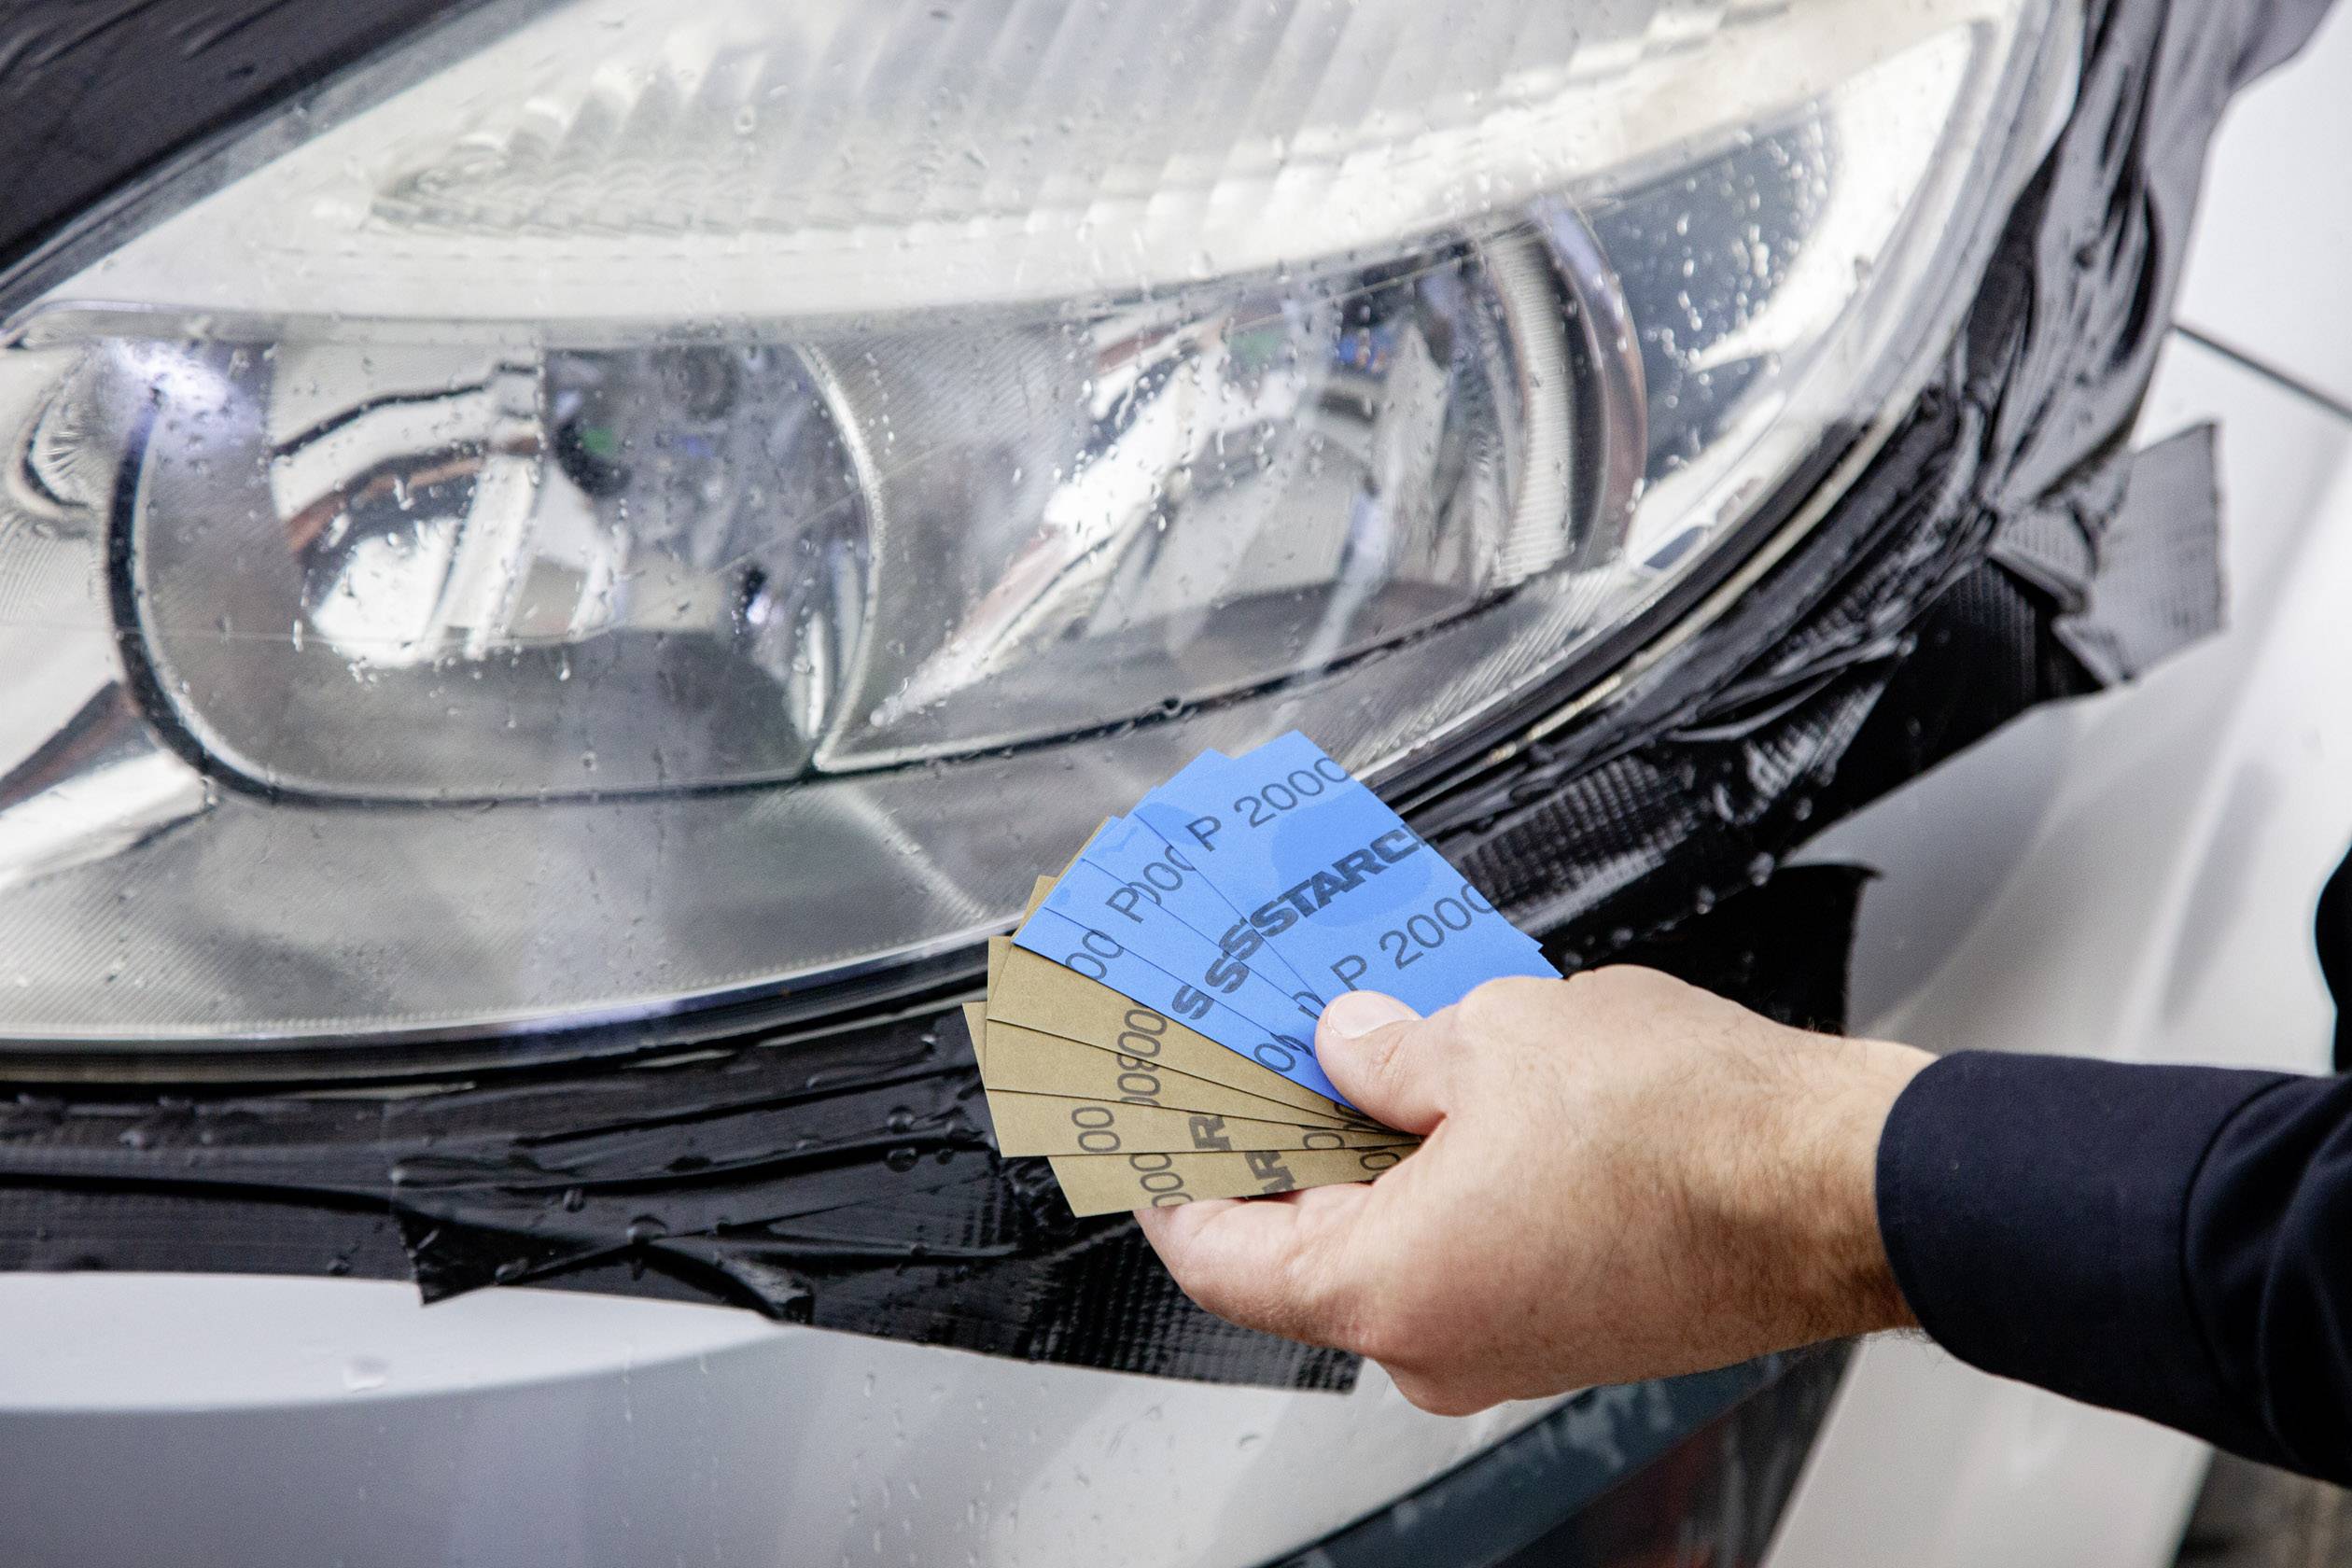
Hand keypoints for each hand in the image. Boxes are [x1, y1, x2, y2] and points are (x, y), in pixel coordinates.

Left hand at [1136, 968, 1929, 1413]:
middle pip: (1305, 1249)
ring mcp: (1509, 1347)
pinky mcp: (1571, 1326)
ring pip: (1396, 1247)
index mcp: (1388, 1291)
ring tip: (1382, 1048)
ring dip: (1379, 1156)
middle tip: (1271, 1053)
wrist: (1843, 1188)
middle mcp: (1439, 1346)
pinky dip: (1450, 1183)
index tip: (1155, 1127)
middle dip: (1289, 1144)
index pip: (1218, 1255)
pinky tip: (1468, 1096)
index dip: (1174, 1178)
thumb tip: (1350, 1047)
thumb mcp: (1497, 1039)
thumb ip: (1392, 1050)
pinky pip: (1470, 1253)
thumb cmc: (1690, 1134)